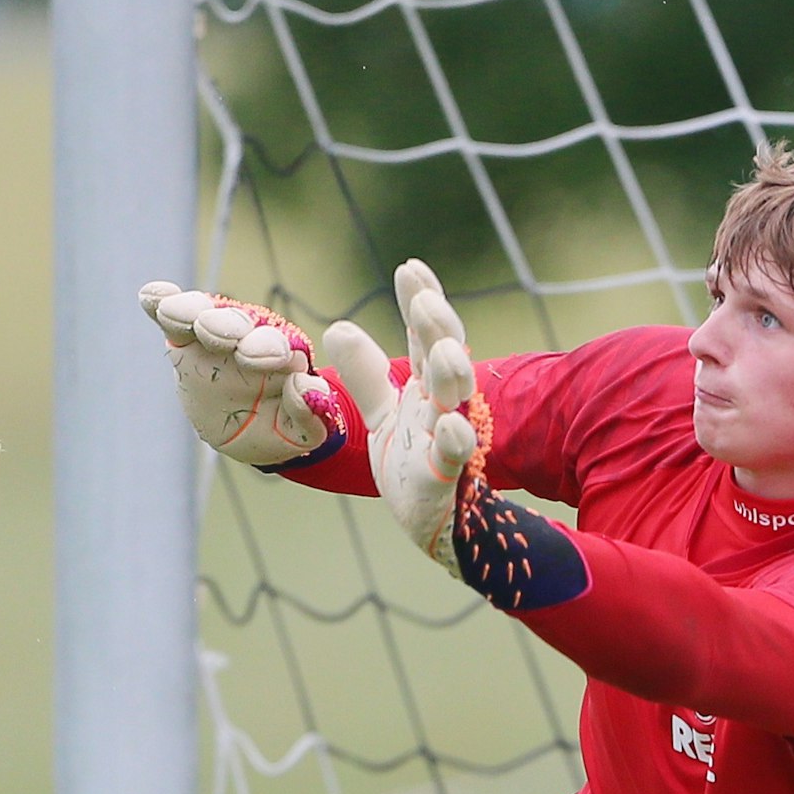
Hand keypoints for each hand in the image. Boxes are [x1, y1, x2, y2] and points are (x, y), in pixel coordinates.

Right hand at [138, 282, 339, 465]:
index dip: (272, 348)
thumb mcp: (299, 431)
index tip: (276, 357)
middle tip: (221, 335)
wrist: (250, 432)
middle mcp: (248, 338)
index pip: (276, 345)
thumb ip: (307, 413)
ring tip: (173, 313)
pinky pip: (171, 320)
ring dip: (190, 311)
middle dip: (228, 326)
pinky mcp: (184, 341)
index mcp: (282, 356)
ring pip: (201, 315)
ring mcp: (214, 337)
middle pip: (237, 324)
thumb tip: (304, 387)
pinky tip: (151, 296)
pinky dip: (161, 303)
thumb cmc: (280, 426)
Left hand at [320, 260, 482, 575]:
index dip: (420, 303)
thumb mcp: (384, 415)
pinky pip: (454, 459)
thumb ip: (367, 375)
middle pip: (445, 358)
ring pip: (455, 402)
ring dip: (451, 374)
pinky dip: (455, 443)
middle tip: (426, 301)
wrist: (434, 525)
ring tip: (443, 350)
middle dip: (439, 329)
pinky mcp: (447, 478)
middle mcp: (443, 407)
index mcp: (427, 389)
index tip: (408, 268)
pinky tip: (451, 427)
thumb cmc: (414, 465)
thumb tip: (338, 327)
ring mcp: (448, 441)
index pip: (425, 337)